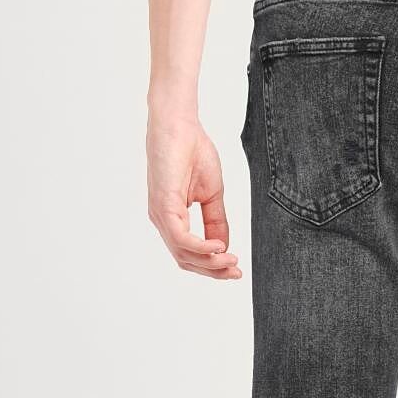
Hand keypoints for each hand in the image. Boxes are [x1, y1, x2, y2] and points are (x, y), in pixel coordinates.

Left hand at [146, 114, 242, 279]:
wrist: (180, 126)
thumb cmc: (193, 151)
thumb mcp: (212, 193)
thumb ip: (216, 220)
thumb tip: (224, 246)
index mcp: (172, 218)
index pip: (190, 254)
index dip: (213, 266)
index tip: (236, 269)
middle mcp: (163, 220)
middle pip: (185, 260)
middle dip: (212, 271)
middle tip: (236, 272)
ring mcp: (160, 215)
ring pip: (183, 253)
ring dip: (209, 262)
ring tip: (231, 260)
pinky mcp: (163, 206)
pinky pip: (181, 238)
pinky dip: (201, 247)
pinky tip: (218, 247)